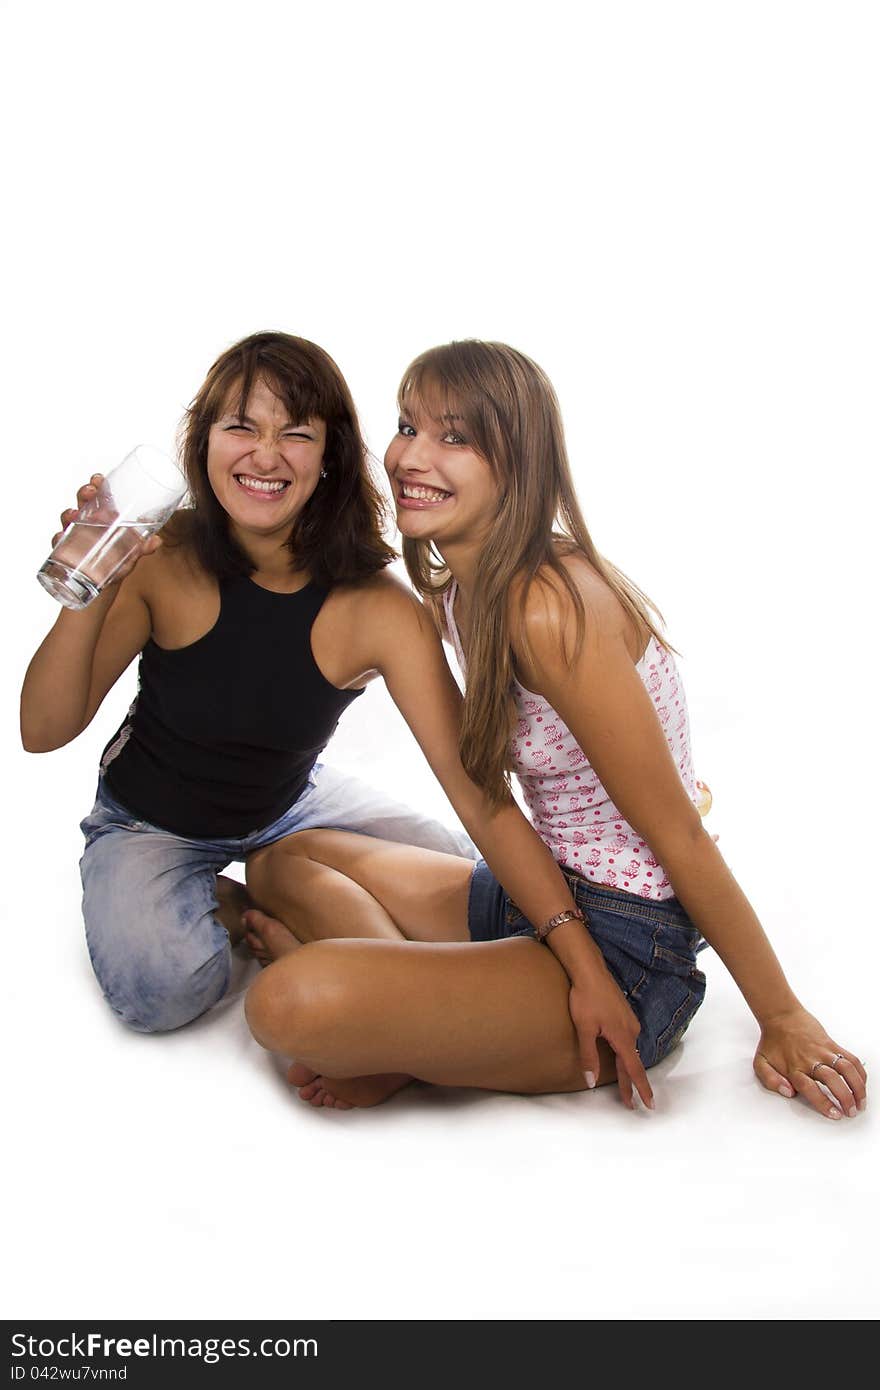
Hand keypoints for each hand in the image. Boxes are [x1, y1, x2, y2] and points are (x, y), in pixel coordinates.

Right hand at [54, 475, 161, 583]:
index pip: (98, 497)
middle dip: (83, 494)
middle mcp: (87, 525)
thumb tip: (156, 541)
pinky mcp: (65, 553)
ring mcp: (75, 537)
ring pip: (68, 520)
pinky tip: (60, 536)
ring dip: (69, 514)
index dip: (96, 485)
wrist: (101, 589)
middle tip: (90, 492)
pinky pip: (58, 543)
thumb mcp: (131, 556)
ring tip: (74, 514)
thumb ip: (142, 548)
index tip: (98, 478)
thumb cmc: (115, 565)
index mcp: (103, 520)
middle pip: (82, 503)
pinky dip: (58, 538)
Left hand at [568, 970, 653, 1110]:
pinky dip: (625, 1053)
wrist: (590, 970)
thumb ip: (588, 1056)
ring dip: (627, 1068)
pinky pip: (628, 1039)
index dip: (641, 1088)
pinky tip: (620, 1056)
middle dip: (631, 1084)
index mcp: (622, 1036)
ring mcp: (629, 1021)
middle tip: (631, 1103)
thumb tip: (591, 1081)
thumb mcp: (584, 1029)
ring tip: (625, 1084)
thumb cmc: (585, 997)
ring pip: (630, 1051)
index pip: (634, 1069)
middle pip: (632, 1063)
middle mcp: (630, 1030)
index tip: (649, 1104)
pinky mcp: (624, 1014)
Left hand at [754, 1006, 866, 1119]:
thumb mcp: (760, 1063)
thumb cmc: (772, 1041)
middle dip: (845, 1099)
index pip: (811, 1089)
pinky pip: (850, 1058)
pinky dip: (859, 1071)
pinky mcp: (831, 1044)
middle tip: (850, 1112)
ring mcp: (823, 1051)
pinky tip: (862, 1083)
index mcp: (793, 1068)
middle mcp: (810, 1060)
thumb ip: (770, 1080)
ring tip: (860, 1102)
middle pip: (832, 1081)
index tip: (835, 1114)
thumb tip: (788, 1092)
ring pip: (845, 1069)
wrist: (780, 1016)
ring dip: (856, 1087)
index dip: (824, 1104)